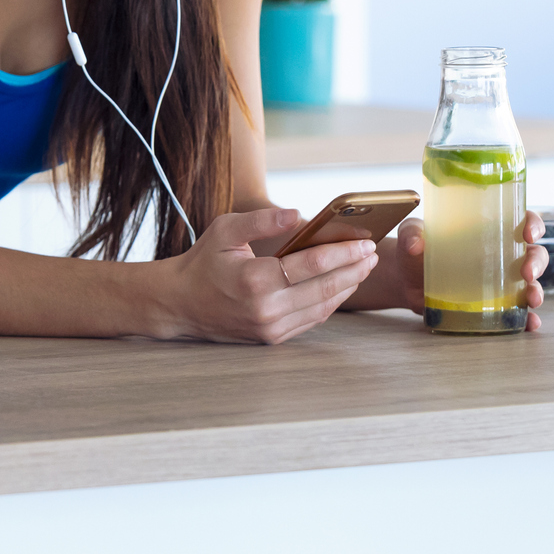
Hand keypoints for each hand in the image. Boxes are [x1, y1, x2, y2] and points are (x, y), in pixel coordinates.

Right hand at [152, 207, 376, 344]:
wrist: (180, 305)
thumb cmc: (203, 263)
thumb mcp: (225, 230)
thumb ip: (263, 221)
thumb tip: (298, 214)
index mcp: (254, 280)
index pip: (311, 265)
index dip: (343, 253)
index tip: (365, 242)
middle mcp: (265, 309)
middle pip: (324, 288)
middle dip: (354, 270)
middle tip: (373, 253)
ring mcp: (270, 328)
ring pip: (322, 307)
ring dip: (347, 287)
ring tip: (362, 267)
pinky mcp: (272, 338)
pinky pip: (311, 320)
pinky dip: (330, 302)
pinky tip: (341, 286)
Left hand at [350, 210, 548, 330]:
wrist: (405, 281)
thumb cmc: (414, 249)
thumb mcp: (411, 234)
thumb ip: (412, 234)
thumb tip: (415, 245)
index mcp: (488, 228)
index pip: (520, 220)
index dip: (532, 224)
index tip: (529, 232)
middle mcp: (501, 254)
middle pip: (533, 253)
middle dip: (537, 262)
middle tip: (527, 272)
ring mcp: (499, 281)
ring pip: (530, 283)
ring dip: (537, 291)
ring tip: (532, 300)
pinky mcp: (492, 304)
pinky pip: (516, 312)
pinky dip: (526, 319)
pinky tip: (530, 324)